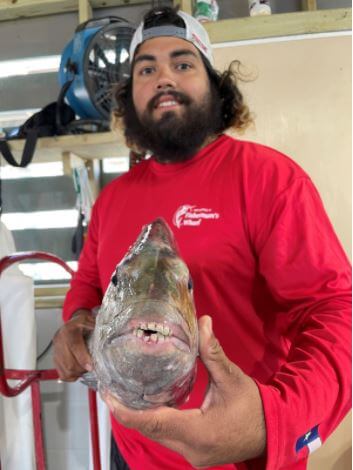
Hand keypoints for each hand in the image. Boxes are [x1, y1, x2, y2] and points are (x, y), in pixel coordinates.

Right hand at [53, 309, 94, 380]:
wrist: (70, 325)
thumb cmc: (81, 323)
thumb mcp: (88, 319)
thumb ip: (94, 326)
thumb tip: (104, 335)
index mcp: (69, 330)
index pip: (74, 346)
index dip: (83, 358)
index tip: (91, 366)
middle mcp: (59, 341)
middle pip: (69, 363)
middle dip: (82, 369)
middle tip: (92, 367)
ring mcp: (56, 352)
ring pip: (66, 370)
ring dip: (78, 373)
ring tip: (85, 369)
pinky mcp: (55, 359)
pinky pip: (62, 373)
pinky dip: (71, 376)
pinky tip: (78, 372)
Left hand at [101, 315, 265, 467]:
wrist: (272, 433)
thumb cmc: (253, 406)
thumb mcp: (232, 378)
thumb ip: (213, 352)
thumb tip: (203, 322)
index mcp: (198, 431)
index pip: (153, 422)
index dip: (126, 410)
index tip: (108, 394)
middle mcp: (190, 449)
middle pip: (149, 430)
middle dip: (128, 411)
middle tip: (111, 387)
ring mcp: (191, 455)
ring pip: (156, 436)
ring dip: (140, 417)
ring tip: (123, 392)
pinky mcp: (193, 454)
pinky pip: (166, 438)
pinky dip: (154, 422)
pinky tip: (147, 404)